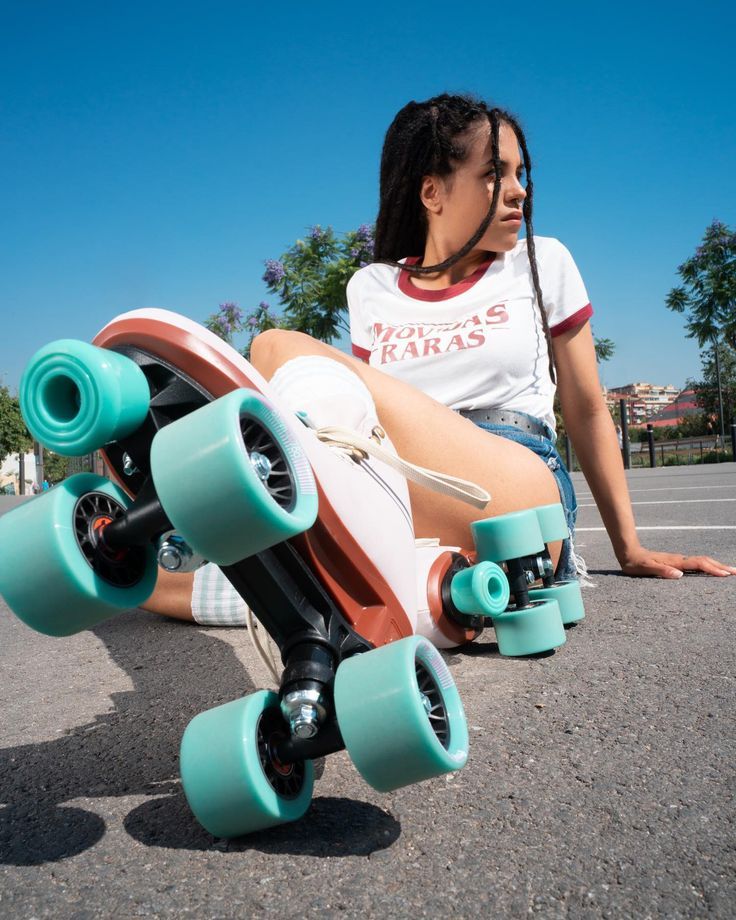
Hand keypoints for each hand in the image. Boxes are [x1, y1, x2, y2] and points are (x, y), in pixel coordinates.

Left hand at [619, 547, 735, 578]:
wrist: (629, 552)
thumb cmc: (635, 563)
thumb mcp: (645, 569)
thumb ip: (661, 571)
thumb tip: (679, 575)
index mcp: (675, 561)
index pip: (698, 564)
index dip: (712, 569)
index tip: (725, 575)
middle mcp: (679, 559)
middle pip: (705, 561)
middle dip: (721, 566)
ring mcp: (679, 560)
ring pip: (702, 561)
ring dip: (717, 566)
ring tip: (730, 571)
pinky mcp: (677, 562)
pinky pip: (696, 564)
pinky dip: (708, 566)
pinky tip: (711, 570)